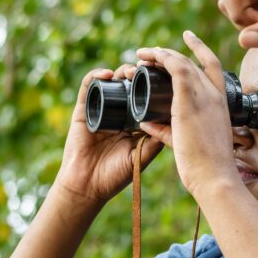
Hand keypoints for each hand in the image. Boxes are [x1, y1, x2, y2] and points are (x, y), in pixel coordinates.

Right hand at [53, 66, 161, 204]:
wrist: (87, 186)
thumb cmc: (115, 175)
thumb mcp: (142, 156)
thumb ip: (156, 140)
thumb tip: (174, 121)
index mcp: (135, 123)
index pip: (146, 98)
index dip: (154, 87)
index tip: (164, 78)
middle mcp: (119, 113)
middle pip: (130, 86)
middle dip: (139, 75)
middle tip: (147, 71)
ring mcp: (101, 110)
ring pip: (112, 83)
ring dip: (121, 72)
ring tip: (130, 71)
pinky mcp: (83, 110)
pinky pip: (88, 88)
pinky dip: (96, 76)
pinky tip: (107, 74)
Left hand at [135, 32, 239, 199]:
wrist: (215, 177)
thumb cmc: (206, 168)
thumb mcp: (187, 143)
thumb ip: (166, 131)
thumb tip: (146, 122)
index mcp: (220, 105)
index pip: (214, 68)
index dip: (201, 50)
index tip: (189, 38)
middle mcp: (216, 96)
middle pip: (196, 62)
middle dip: (173, 53)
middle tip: (152, 52)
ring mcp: (205, 96)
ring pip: (183, 62)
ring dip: (162, 54)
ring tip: (143, 54)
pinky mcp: (190, 100)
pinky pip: (176, 68)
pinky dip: (162, 58)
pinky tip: (148, 57)